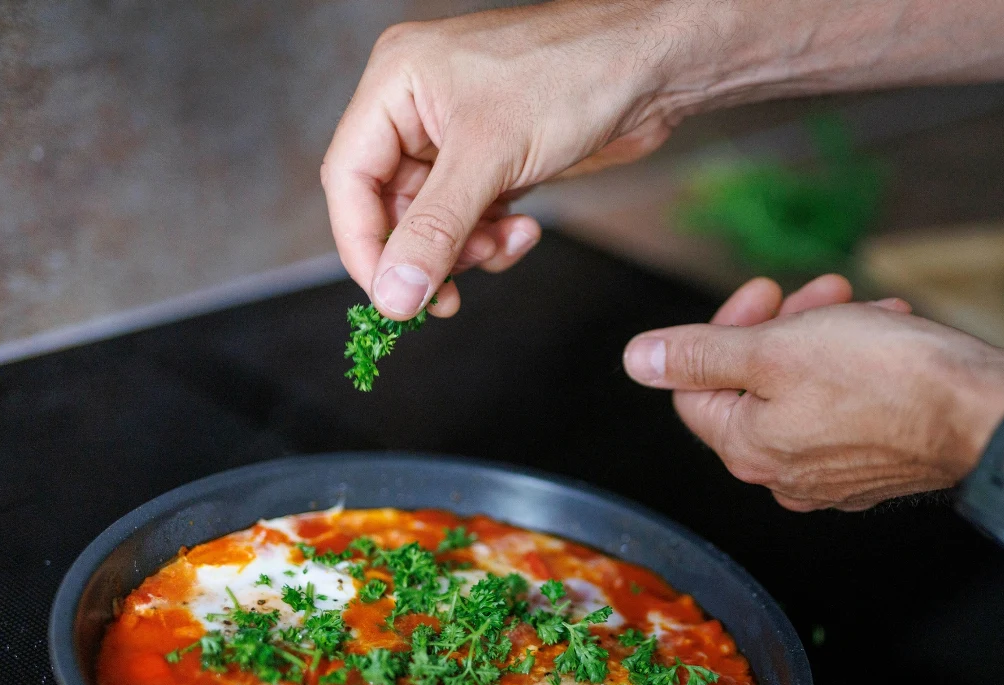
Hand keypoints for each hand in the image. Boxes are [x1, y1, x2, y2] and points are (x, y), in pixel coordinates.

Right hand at [323, 2, 696, 319]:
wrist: (655, 67)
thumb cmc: (575, 75)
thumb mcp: (491, 156)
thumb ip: (435, 230)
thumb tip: (393, 294)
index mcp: (396, 82)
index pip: (348, 177)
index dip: (364, 245)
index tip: (391, 298)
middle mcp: (418, 106)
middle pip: (390, 205)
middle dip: (425, 250)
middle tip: (453, 291)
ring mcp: (460, 134)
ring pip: (434, 218)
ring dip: (465, 248)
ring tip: (503, 245)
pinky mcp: (498, 157)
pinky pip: (472, 215)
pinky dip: (493, 236)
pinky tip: (524, 230)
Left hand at [622, 276, 1003, 510]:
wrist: (985, 415)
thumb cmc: (885, 378)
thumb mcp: (775, 350)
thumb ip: (700, 356)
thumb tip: (638, 361)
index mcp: (747, 449)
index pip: (697, 389)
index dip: (722, 330)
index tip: (763, 292)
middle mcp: (784, 474)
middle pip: (754, 390)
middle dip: (782, 329)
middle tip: (820, 292)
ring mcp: (833, 477)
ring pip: (805, 393)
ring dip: (825, 340)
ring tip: (864, 308)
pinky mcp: (878, 468)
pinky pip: (849, 411)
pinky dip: (859, 368)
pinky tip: (889, 334)